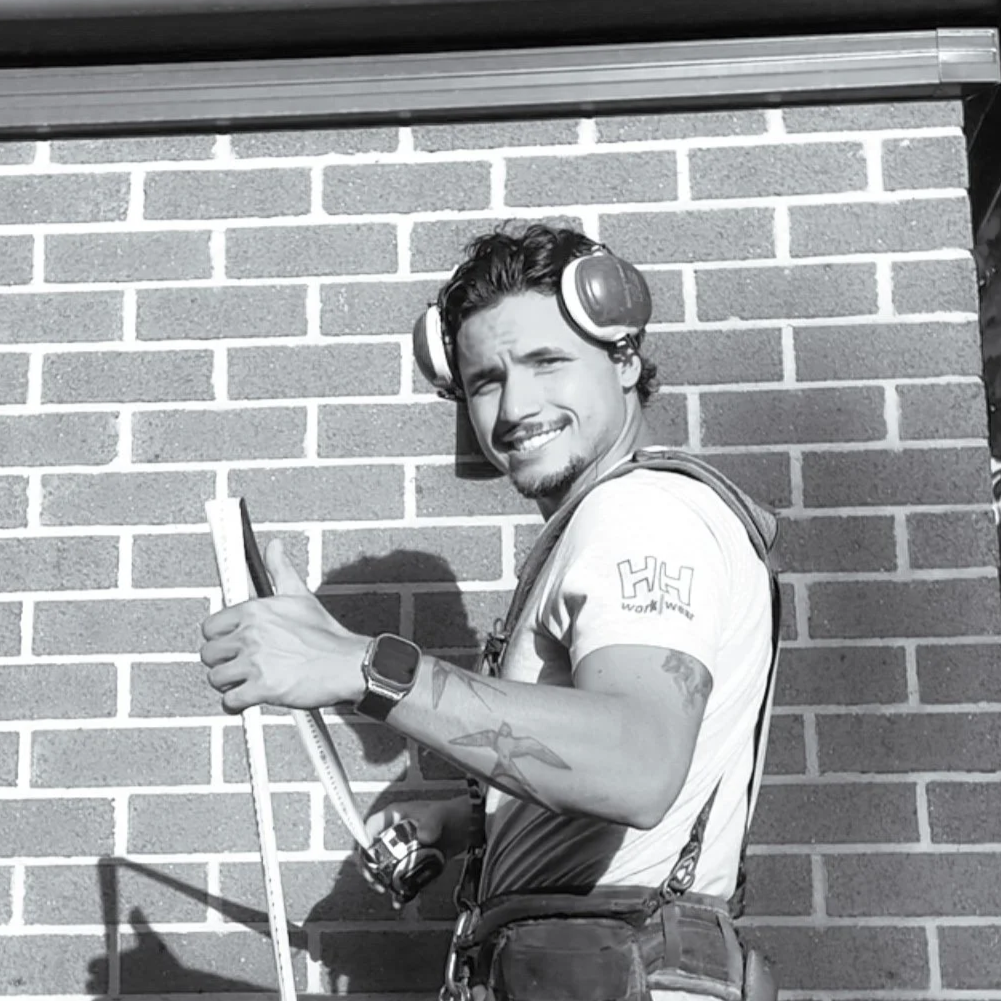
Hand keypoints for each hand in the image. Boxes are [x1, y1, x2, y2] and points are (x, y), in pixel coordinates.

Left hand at [200, 539, 367, 712]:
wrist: (347, 665)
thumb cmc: (326, 635)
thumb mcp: (300, 595)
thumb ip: (280, 569)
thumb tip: (275, 547)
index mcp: (255, 611)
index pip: (211, 626)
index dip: (221, 638)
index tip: (232, 644)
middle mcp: (251, 634)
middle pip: (209, 654)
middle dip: (223, 662)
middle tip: (241, 665)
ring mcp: (255, 662)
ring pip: (216, 678)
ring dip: (229, 684)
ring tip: (247, 681)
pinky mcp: (262, 688)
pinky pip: (230, 701)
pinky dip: (237, 704)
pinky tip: (250, 697)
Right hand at [356, 796, 471, 903]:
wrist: (468, 828)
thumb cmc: (450, 813)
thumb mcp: (438, 815)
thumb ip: (431, 823)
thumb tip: (423, 836)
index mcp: (395, 816)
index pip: (370, 828)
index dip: (364, 844)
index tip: (367, 861)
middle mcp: (395, 833)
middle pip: (372, 851)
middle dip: (370, 868)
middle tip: (375, 882)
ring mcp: (403, 849)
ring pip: (384, 867)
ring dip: (383, 881)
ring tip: (387, 890)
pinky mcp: (412, 862)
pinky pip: (400, 876)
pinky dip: (399, 888)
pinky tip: (400, 898)